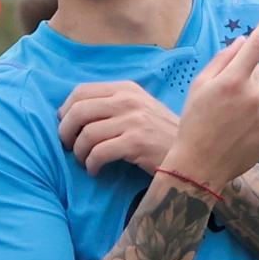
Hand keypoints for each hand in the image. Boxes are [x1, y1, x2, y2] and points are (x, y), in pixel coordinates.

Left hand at [57, 82, 179, 175]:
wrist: (193, 153)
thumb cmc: (162, 134)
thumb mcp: (140, 108)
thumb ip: (113, 105)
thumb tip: (73, 113)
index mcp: (126, 89)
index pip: (81, 91)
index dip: (66, 111)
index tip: (67, 127)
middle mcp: (129, 100)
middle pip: (78, 111)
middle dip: (66, 132)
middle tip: (69, 147)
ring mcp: (133, 120)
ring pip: (86, 135)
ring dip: (79, 153)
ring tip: (85, 162)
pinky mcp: (136, 142)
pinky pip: (98, 153)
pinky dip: (91, 165)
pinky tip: (95, 171)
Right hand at [162, 6, 258, 190]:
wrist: (200, 166)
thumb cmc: (194, 122)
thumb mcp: (199, 87)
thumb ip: (222, 60)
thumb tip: (244, 41)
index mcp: (232, 81)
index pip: (257, 45)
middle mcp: (254, 95)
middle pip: (258, 70)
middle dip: (246, 75)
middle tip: (225, 97)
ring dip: (254, 96)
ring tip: (232, 116)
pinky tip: (241, 129)